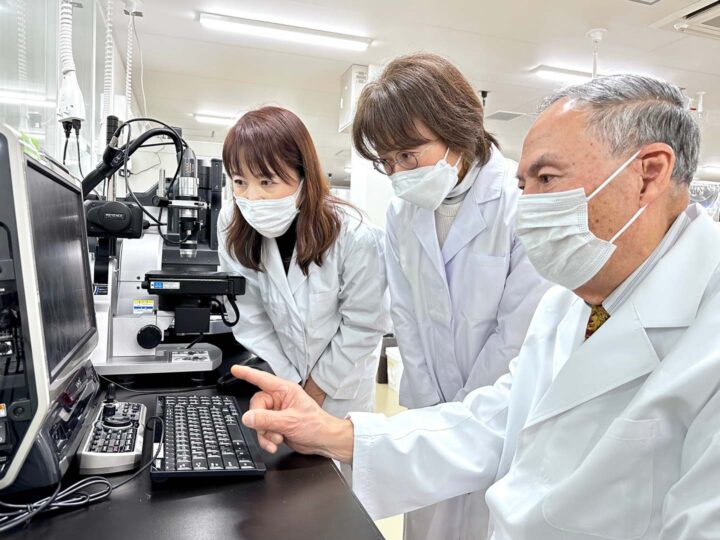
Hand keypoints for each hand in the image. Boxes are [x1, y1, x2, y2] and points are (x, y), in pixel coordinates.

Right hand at [231, 365, 354, 462]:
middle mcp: (280, 400)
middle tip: (270, 430)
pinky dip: (266, 439)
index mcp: (285, 391)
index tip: (235, 369)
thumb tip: (248, 417)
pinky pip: (262, 431)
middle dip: (260, 422)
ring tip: (277, 438)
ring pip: (258, 421)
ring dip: (264, 433)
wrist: (324, 441)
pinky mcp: (277, 425)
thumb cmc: (316, 425)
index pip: (262, 379)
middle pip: (256, 406)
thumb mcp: (290, 421)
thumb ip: (266, 419)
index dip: (247, 373)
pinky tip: (274, 444)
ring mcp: (277, 413)